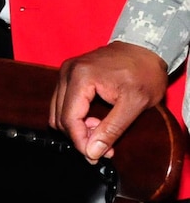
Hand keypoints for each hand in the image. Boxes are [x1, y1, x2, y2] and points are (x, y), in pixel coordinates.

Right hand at [50, 42, 169, 161]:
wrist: (146, 47)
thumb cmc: (144, 71)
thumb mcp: (135, 103)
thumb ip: (112, 129)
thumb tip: (92, 152)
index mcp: (81, 77)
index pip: (68, 119)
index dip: (79, 141)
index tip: (94, 155)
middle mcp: (68, 72)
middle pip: (58, 117)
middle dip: (78, 135)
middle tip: (101, 144)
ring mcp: (66, 72)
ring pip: (57, 112)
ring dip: (75, 127)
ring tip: (99, 130)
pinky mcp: (69, 74)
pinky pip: (61, 103)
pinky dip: (74, 116)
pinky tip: (93, 119)